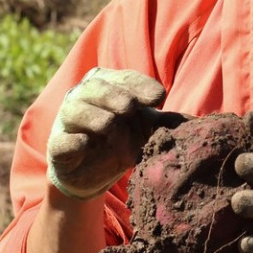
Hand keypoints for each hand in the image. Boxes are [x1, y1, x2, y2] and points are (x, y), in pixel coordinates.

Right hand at [46, 67, 183, 199]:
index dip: (139, 85)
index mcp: (107, 84)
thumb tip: (196, 123)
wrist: (94, 174)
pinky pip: (61, 141)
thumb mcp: (146, 129)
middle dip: (115, 95)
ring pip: (75, 109)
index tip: (158, 97)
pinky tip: (85, 143)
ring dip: (96, 117)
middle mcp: (83, 96)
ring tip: (111, 127)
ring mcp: (66, 121)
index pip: (123, 78)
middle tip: (130, 108)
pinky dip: (73, 141)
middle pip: (96, 86)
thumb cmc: (122, 141)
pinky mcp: (57, 148)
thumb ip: (165, 123)